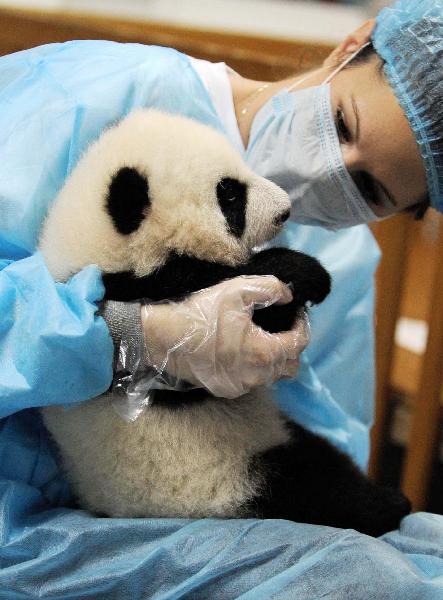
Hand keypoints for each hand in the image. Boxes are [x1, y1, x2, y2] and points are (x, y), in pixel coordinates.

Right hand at [141, 275, 308, 398]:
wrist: (163, 338)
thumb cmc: (201, 313)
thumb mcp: (237, 290)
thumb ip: (270, 289)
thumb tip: (288, 296)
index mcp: (263, 352)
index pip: (299, 343)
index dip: (303, 325)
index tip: (297, 312)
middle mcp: (256, 376)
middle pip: (291, 366)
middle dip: (293, 345)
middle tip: (284, 326)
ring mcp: (241, 386)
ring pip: (272, 376)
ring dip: (275, 358)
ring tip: (266, 338)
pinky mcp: (226, 390)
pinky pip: (253, 382)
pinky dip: (257, 368)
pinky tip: (245, 351)